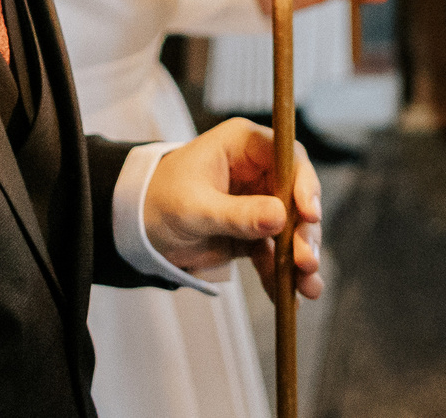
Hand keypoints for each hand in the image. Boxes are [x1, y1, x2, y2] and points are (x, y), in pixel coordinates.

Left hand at [141, 118, 323, 298]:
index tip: (310, 214)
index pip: (288, 157)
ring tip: (309, 288)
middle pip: (297, 197)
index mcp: (244, 145)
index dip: (305, 184)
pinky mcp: (252, 233)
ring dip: (301, 259)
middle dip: (305, 232)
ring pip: (291, 228)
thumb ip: (237, 214)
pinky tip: (292, 300)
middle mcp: (258, 171)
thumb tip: (281, 218)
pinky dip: (282, 276)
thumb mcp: (195, 207)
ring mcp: (258, 203)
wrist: (135, 229)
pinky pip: (273, 254)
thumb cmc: (158, 200)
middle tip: (306, 261)